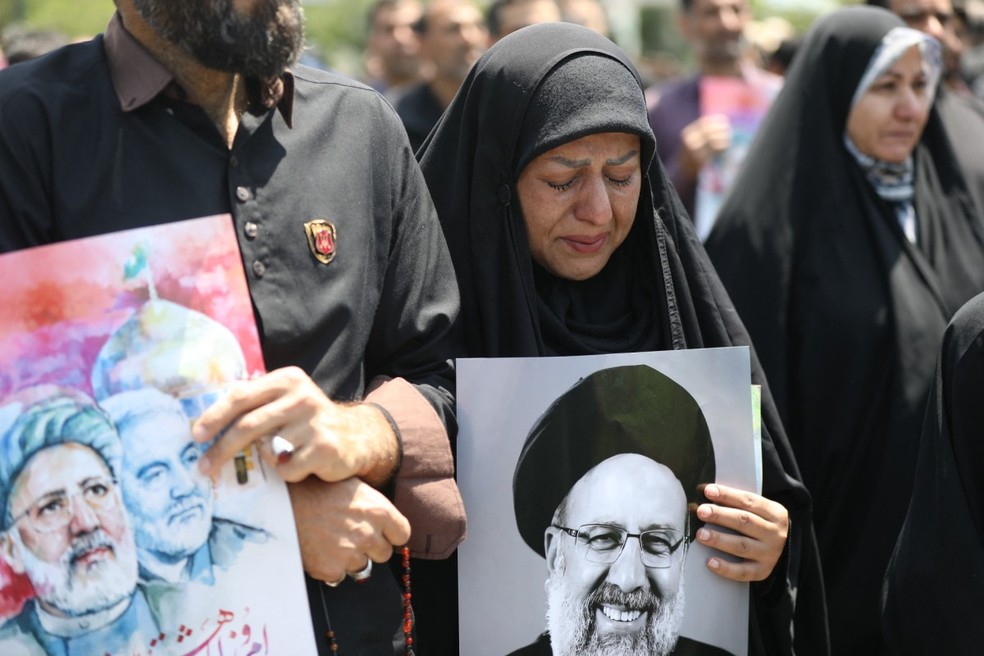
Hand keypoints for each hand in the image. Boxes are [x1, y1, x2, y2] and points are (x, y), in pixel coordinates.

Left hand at [192, 367, 398, 486]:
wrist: (356, 437)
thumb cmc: (307, 422)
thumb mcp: (285, 400)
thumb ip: (255, 402)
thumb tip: (203, 420)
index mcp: (287, 379)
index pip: (241, 396)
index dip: (215, 417)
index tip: (196, 436)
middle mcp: (302, 396)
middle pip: (248, 425)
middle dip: (221, 449)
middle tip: (203, 467)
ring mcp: (315, 421)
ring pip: (266, 451)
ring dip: (266, 461)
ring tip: (281, 458)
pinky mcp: (325, 447)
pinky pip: (287, 470)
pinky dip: (288, 474)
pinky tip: (302, 466)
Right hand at [289, 477, 410, 582]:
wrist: (283, 502)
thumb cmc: (317, 489)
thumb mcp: (353, 486)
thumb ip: (372, 506)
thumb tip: (383, 522)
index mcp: (379, 512)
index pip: (402, 534)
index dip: (390, 535)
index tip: (381, 533)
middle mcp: (369, 535)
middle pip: (383, 553)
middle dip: (370, 548)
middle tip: (350, 536)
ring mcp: (350, 554)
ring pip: (361, 566)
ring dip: (349, 558)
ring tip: (330, 540)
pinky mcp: (330, 569)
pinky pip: (338, 575)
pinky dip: (329, 567)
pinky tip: (319, 549)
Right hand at [679, 114, 731, 180]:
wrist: (683, 171)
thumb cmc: (692, 154)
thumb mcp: (693, 139)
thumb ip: (704, 131)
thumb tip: (723, 120)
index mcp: (687, 133)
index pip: (703, 122)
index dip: (715, 120)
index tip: (725, 120)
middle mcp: (689, 140)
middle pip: (709, 131)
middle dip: (721, 129)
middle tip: (729, 130)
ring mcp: (693, 151)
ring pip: (713, 140)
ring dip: (723, 138)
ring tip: (728, 138)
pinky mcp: (700, 160)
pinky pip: (714, 151)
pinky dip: (722, 148)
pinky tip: (724, 148)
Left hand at [694, 484, 787, 581]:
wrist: (784, 549)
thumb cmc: (761, 524)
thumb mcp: (759, 510)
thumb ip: (739, 503)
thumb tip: (708, 494)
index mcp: (775, 513)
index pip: (749, 501)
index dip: (728, 495)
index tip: (708, 491)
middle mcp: (775, 534)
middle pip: (745, 522)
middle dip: (720, 516)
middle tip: (701, 511)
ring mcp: (770, 554)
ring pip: (742, 546)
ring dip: (719, 539)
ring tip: (701, 534)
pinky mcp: (762, 571)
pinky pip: (742, 572)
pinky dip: (726, 568)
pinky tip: (710, 562)